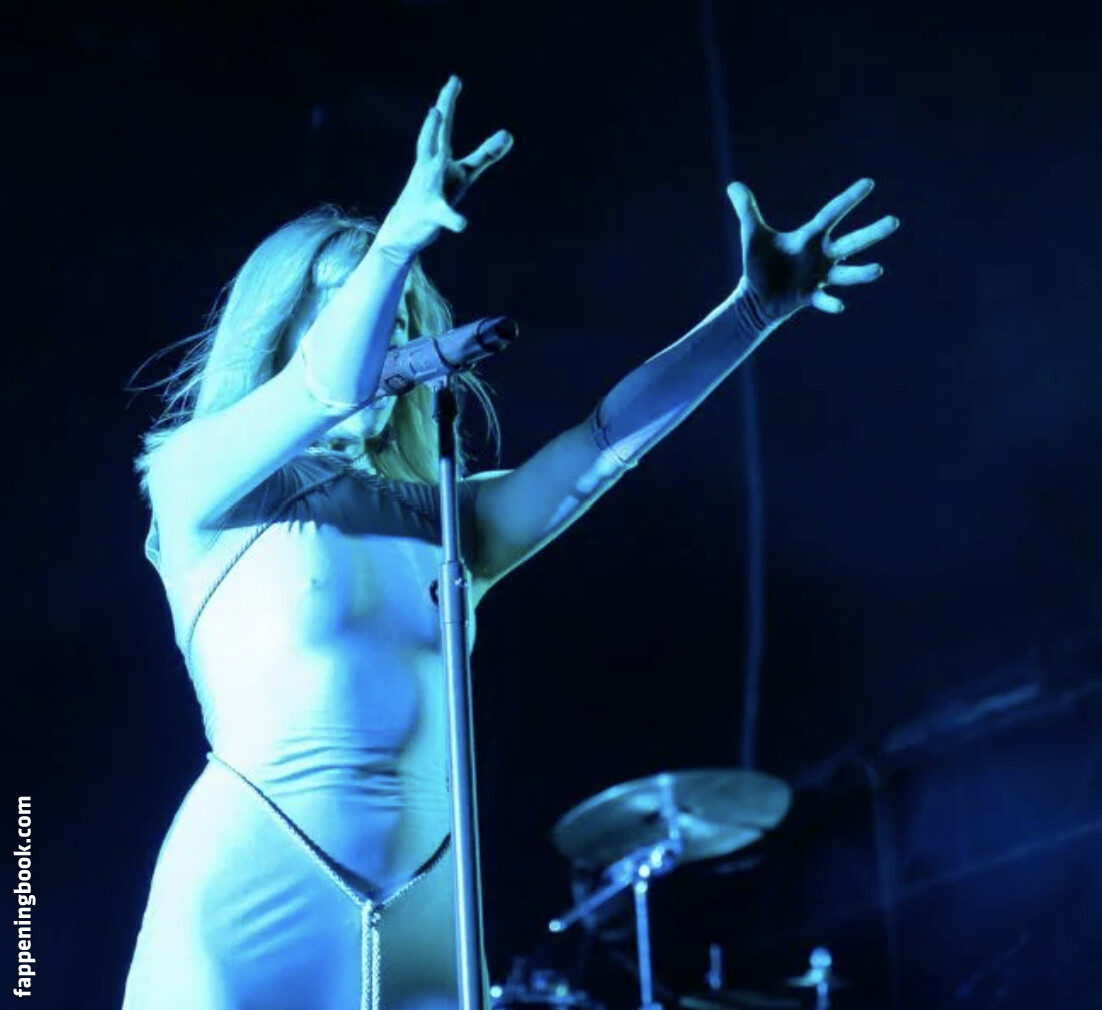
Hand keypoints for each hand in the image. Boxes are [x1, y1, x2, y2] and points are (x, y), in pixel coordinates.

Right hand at [375, 76, 512, 258]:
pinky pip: (444, 216)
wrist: (404, 227)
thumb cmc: (438, 194)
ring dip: (434, 166)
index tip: (454, 80)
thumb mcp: (464, 173)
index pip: (442, 126)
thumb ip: (485, 154)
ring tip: (441, 163)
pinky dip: (453, 219)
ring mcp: (428, 191)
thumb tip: (509, 133)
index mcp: (437, 156)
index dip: (447, 103)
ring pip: (431, 176)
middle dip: (432, 128)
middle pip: (430, 144)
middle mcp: (428, 169)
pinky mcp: (432, 214)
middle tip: (436, 109)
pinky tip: (462, 224)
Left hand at [727, 178, 899, 320]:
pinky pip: (823, 299)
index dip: (849, 199)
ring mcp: (818, 277)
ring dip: (861, 272)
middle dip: (872, 232)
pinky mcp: (809, 296)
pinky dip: (830, 303)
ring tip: (878, 269)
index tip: (869, 183)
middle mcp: (821, 256)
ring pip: (847, 273)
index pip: (832, 213)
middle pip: (852, 241)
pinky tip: (839, 306)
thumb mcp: (753, 235)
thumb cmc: (759, 264)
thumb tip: (733, 185)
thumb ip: (747, 211)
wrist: (756, 297)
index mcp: (810, 237)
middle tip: (895, 221)